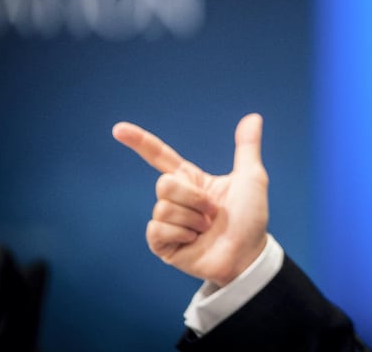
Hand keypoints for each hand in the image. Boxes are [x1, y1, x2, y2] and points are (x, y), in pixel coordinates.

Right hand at [112, 113, 268, 287]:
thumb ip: (247, 148)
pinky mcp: (162, 245)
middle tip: (212, 212)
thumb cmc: (251, 218)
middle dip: (193, 197)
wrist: (248, 254)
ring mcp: (168, 222)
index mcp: (191, 180)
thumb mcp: (251, 178)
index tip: (118, 129)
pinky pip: (157, 230)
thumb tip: (253, 117)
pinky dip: (181, 234)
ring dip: (192, 219)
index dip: (139, 142)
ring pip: (163, 208)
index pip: (160, 156)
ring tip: (207, 229)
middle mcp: (176, 199)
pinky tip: (193, 242)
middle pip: (164, 184)